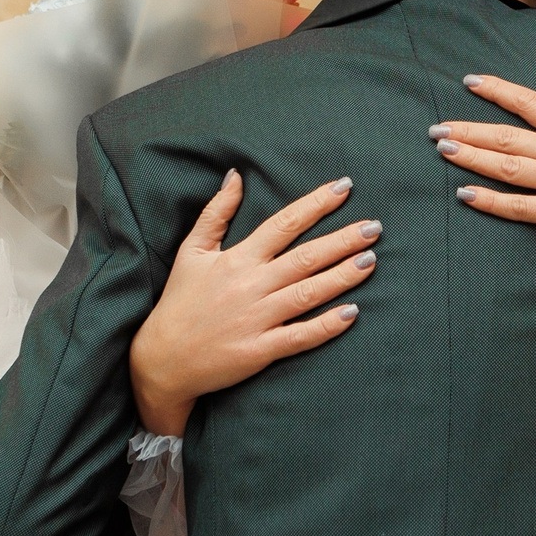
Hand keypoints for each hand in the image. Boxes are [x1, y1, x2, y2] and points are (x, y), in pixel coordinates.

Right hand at [129, 171, 378, 436]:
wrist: (161, 360)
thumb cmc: (179, 302)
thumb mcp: (191, 251)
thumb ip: (215, 213)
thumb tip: (235, 176)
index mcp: (237, 258)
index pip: (284, 224)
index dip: (316, 204)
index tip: (344, 188)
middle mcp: (251, 285)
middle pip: (305, 257)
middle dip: (342, 240)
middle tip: (375, 227)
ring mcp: (257, 318)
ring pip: (308, 293)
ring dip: (342, 276)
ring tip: (371, 261)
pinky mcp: (259, 351)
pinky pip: (299, 336)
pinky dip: (326, 326)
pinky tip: (352, 313)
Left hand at [434, 64, 535, 282]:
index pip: (531, 102)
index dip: (499, 90)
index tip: (471, 81)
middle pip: (507, 136)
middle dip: (468, 130)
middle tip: (436, 128)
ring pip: (507, 167)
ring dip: (472, 158)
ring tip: (443, 150)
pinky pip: (520, 207)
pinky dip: (491, 201)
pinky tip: (465, 194)